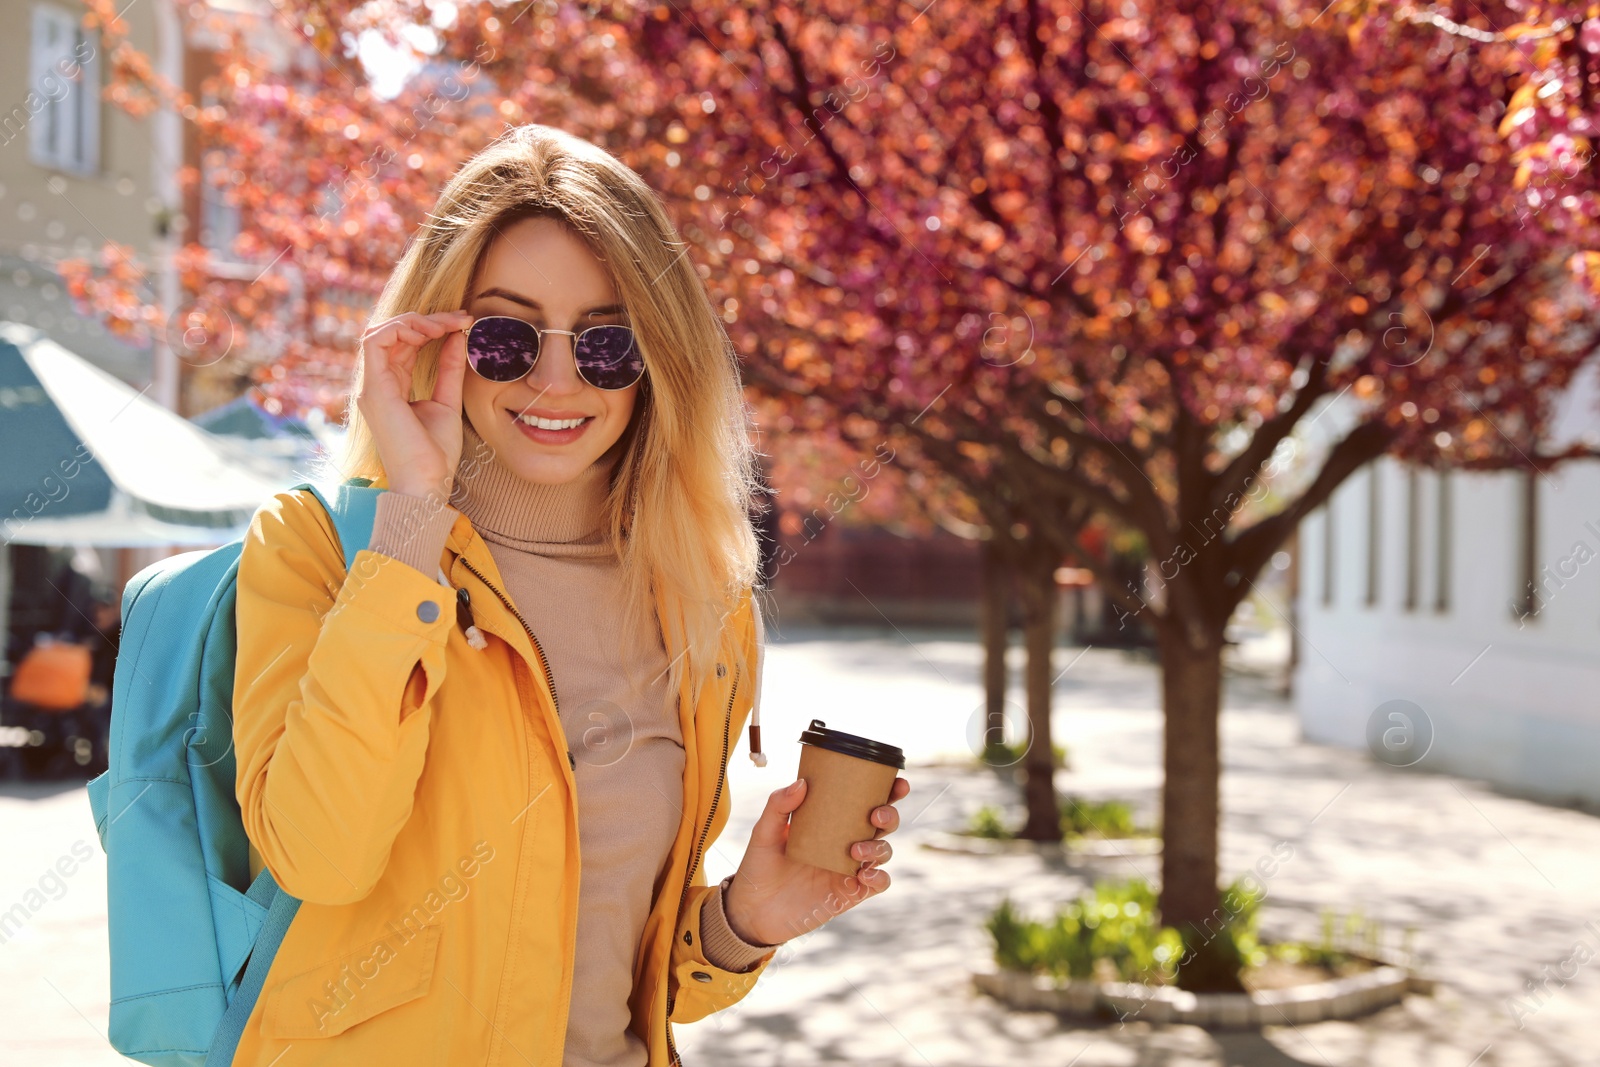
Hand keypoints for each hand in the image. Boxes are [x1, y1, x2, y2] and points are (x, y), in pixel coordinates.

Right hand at [356, 310, 473, 500]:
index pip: (404, 344)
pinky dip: (401, 328)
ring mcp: (372, 386)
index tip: (464, 323)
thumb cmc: (435, 454)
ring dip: (415, 320)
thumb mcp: (448, 401)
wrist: (427, 483)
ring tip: (446, 324)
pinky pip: (375, 342)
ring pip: (381, 331)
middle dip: (428, 319)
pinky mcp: (374, 389)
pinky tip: (431, 331)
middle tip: (461, 318)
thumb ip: (449, 369)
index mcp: (392, 387)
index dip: (432, 327)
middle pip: (393, 334)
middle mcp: (377, 384)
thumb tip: (457, 337)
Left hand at [722, 776, 909, 946]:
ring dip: (879, 847)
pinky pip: (877, 884)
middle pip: (883, 825)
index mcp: (830, 823)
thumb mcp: (764, 833)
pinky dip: (878, 878)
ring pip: (883, 852)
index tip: (896, 782)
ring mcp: (850, 868)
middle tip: (876, 814)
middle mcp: (845, 843)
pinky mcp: (850, 894)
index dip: (886, 791)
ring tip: (856, 851)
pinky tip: (862, 875)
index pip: (864, 801)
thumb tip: (802, 783)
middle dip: (890, 815)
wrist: (753, 911)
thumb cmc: (759, 867)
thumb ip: (778, 806)